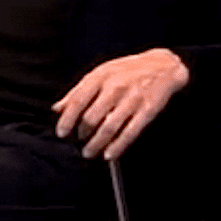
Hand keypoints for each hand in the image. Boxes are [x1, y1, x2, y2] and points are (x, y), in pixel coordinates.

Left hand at [53, 48, 190, 160]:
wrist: (163, 65)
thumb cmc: (127, 70)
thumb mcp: (100, 73)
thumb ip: (77, 91)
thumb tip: (57, 108)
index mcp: (99, 77)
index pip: (77, 101)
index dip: (67, 119)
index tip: (61, 132)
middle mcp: (114, 88)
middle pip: (91, 117)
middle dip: (82, 134)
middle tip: (79, 142)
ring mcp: (131, 99)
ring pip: (109, 127)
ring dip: (96, 144)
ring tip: (89, 152)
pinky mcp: (147, 110)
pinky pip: (130, 132)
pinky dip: (118, 146)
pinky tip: (109, 154)